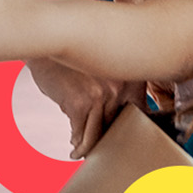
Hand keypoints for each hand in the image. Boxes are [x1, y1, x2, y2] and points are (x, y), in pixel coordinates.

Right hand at [28, 57, 144, 159]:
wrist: (51, 40)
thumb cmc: (78, 57)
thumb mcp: (106, 68)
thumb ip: (115, 90)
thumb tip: (114, 120)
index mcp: (131, 77)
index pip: (141, 111)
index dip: (136, 129)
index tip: (130, 140)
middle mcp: (120, 87)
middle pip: (119, 126)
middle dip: (109, 140)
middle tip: (104, 150)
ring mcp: (100, 96)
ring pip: (100, 133)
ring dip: (91, 147)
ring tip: (83, 152)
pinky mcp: (79, 104)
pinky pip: (81, 133)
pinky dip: (77, 141)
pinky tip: (74, 145)